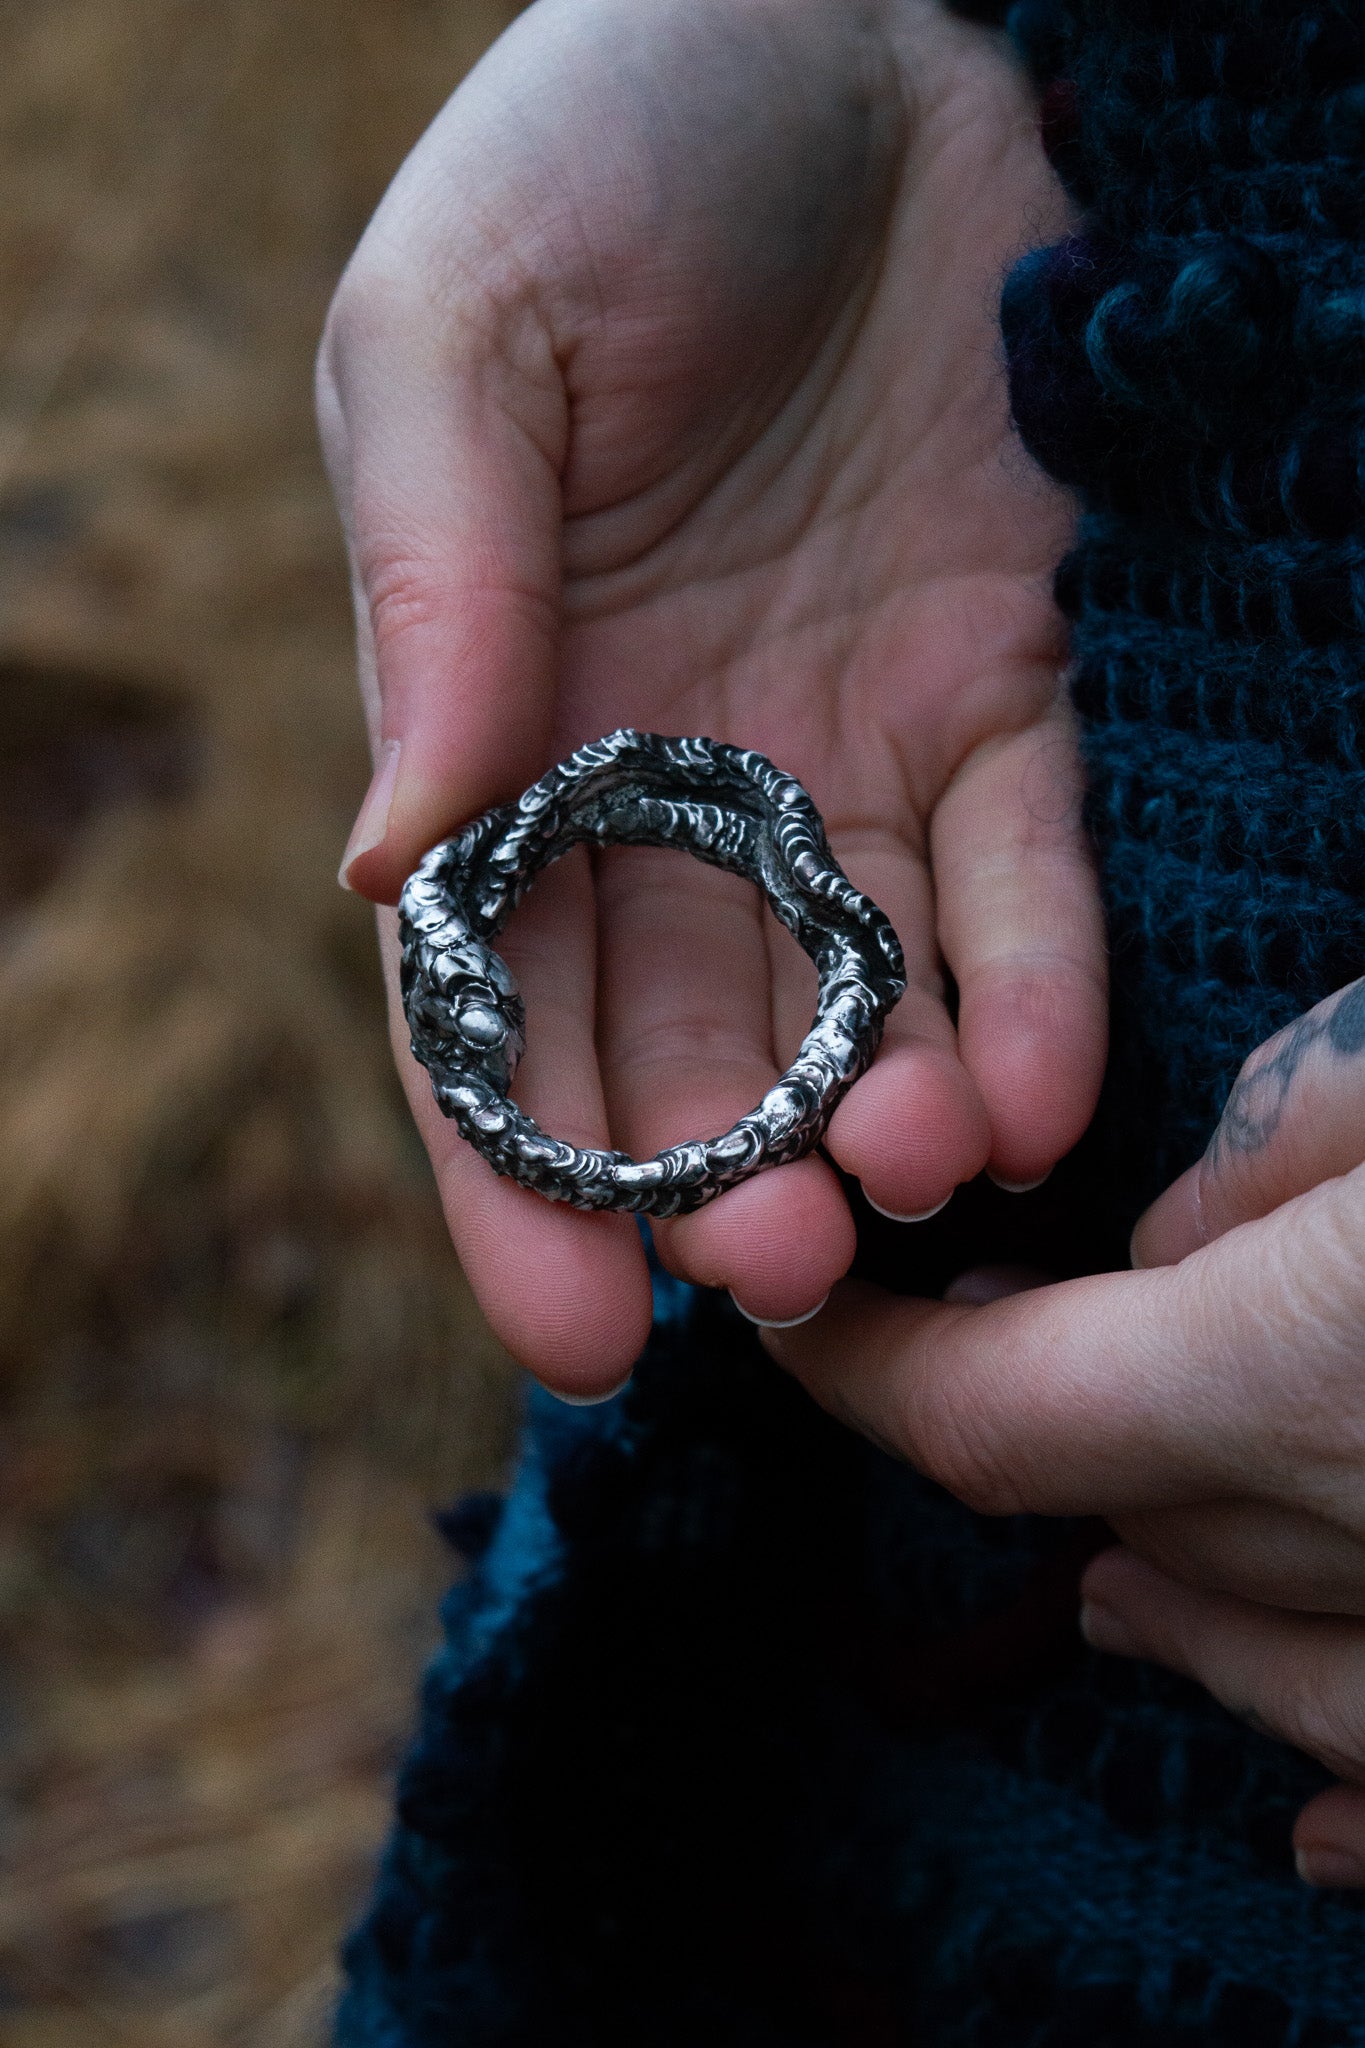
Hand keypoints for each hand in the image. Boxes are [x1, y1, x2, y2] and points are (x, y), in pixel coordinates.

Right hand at [317, 0, 1103, 1393]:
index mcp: (504, 716)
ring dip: (882, 1110)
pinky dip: (1036, 985)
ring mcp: (842, 741)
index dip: (519, 1168)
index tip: (569, 1321)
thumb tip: (386, 865)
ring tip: (911, 1182)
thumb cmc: (603, 143)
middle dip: (717, 1176)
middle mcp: (669, 769)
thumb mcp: (457, 336)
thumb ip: (429, 596)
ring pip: (856, 988)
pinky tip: (1035, 1086)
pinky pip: (1022, 872)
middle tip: (766, 1270)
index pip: (490, 991)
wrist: (834, 16)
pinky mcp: (1002, 686)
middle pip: (679, 1032)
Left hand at [765, 976, 1364, 1883]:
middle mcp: (1350, 1528)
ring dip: (1166, 1612)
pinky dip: (1337, 1784)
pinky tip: (1308, 1826)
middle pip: (1113, 1519)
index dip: (868, 1370)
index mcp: (1287, 1369)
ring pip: (1260, 1657)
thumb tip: (1180, 1241)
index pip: (994, 1410)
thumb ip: (1280, 1142)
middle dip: (1020, 1439)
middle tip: (979, 1362)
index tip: (795, 1313)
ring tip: (1114, 1591)